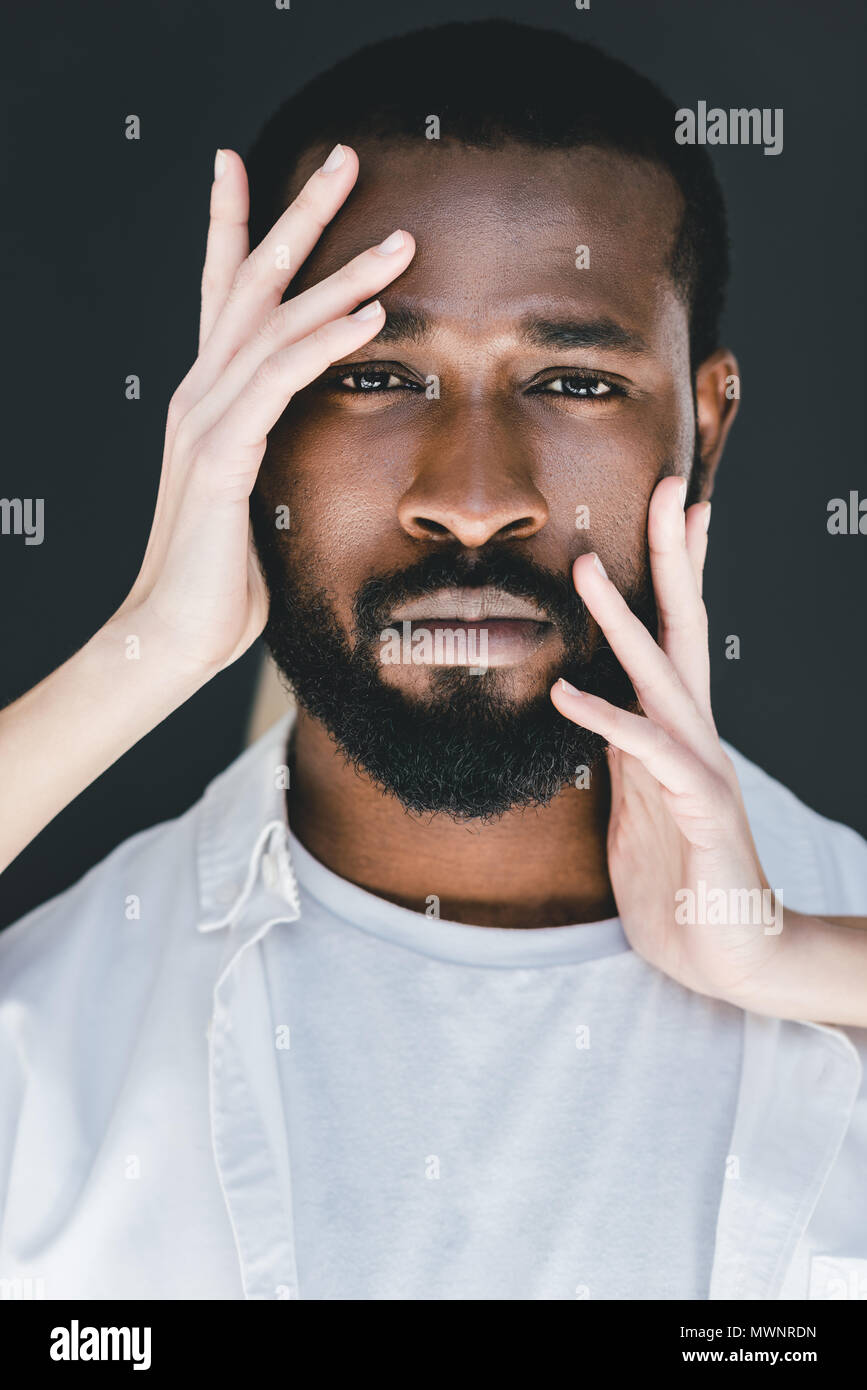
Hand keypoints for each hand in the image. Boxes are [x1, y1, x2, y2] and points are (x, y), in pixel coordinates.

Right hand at [115, 144, 415, 677]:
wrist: (175, 636)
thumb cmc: (222, 578)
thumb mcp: (255, 498)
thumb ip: (270, 452)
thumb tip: (306, 438)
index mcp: (210, 400)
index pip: (223, 295)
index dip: (233, 226)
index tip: (241, 162)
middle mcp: (201, 394)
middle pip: (250, 281)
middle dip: (296, 215)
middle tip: (345, 154)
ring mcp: (206, 421)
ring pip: (274, 323)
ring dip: (340, 276)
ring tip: (400, 241)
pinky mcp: (219, 458)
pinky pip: (278, 383)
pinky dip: (324, 344)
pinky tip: (370, 317)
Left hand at [550, 476, 823, 1015]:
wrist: (728, 957)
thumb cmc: (678, 885)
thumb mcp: (636, 808)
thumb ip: (623, 754)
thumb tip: (594, 702)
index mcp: (678, 733)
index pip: (675, 637)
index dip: (675, 572)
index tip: (675, 509)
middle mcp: (695, 737)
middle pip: (684, 631)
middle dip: (673, 557)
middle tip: (667, 486)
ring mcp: (701, 769)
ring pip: (665, 677)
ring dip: (625, 620)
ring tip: (588, 567)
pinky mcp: (700, 808)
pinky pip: (648, 753)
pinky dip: (607, 718)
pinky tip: (565, 691)